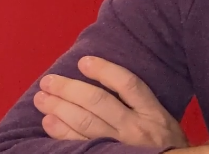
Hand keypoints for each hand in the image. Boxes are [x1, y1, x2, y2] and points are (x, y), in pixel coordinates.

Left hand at [33, 56, 188, 148]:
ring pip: (85, 123)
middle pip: (99, 102)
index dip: (105, 71)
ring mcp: (121, 146)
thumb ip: (141, 103)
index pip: (129, 85)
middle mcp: (136, 128)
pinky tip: (49, 122)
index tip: (83, 62)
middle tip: (49, 81)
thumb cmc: (166, 144)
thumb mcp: (163, 119)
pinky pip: (80, 145)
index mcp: (153, 113)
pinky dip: (62, 133)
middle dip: (70, 89)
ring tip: (42, 99)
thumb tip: (106, 78)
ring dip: (60, 108)